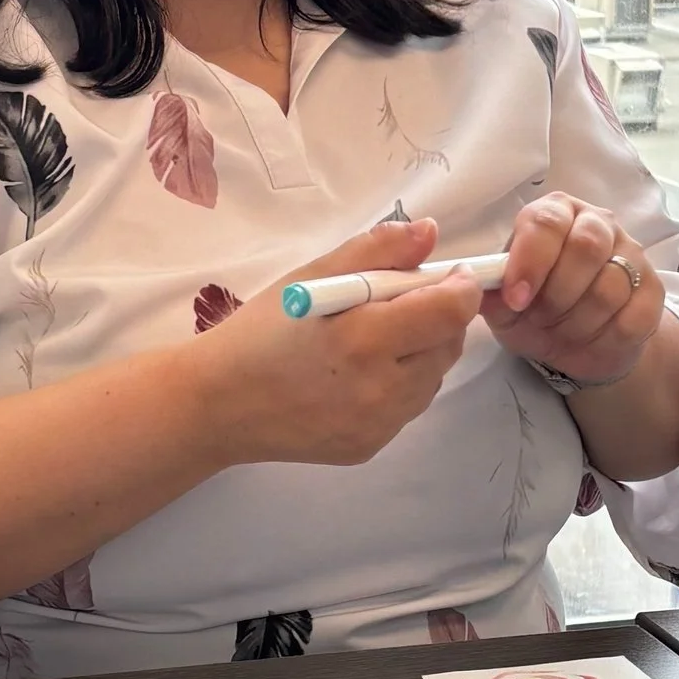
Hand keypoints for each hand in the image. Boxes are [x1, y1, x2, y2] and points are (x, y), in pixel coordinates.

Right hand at [192, 217, 484, 468]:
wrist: (219, 405)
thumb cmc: (260, 333)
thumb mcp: (311, 278)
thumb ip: (376, 251)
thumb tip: (430, 232)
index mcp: (363, 338)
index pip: (450, 311)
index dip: (459, 287)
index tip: (449, 273)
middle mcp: (379, 388)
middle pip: (449, 345)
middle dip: (440, 318)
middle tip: (400, 304)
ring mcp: (377, 425)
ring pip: (434, 377)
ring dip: (422, 352)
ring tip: (374, 340)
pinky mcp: (371, 446)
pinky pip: (409, 407)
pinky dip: (400, 384)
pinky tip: (359, 374)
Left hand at [482, 191, 663, 387]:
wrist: (578, 342)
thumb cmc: (533, 311)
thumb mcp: (503, 306)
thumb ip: (490, 293)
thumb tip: (474, 285)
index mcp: (555, 214)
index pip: (546, 222)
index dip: (530, 262)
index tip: (516, 298)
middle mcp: (597, 223)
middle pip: (586, 247)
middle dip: (557, 295)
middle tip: (540, 319)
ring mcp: (631, 254)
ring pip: (610, 287)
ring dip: (577, 322)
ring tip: (561, 331)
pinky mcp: (653, 290)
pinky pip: (633, 317)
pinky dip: (605, 339)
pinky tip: (590, 340)